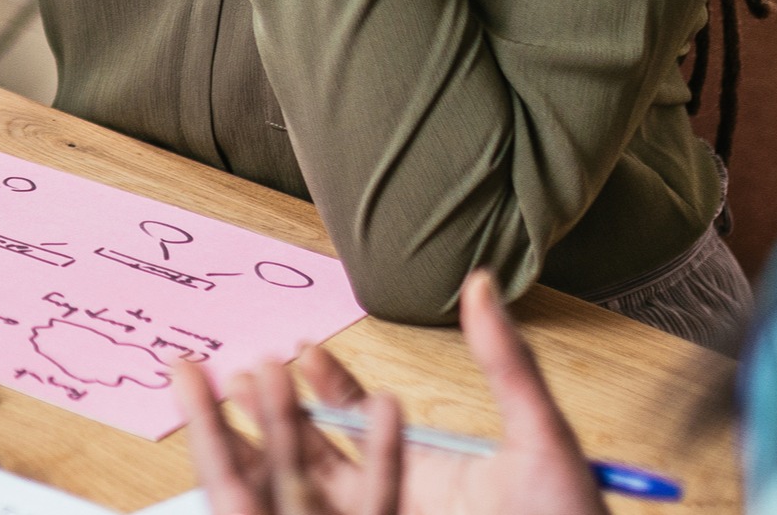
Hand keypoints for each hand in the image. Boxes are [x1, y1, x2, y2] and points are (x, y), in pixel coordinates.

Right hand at [171, 272, 608, 514]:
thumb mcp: (539, 439)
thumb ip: (506, 363)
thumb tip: (483, 284)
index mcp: (430, 474)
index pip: (363, 422)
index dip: (328, 385)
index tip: (301, 348)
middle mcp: (395, 507)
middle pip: (316, 456)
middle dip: (277, 413)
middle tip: (246, 370)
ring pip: (301, 492)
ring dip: (266, 449)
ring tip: (236, 402)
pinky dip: (276, 497)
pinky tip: (252, 468)